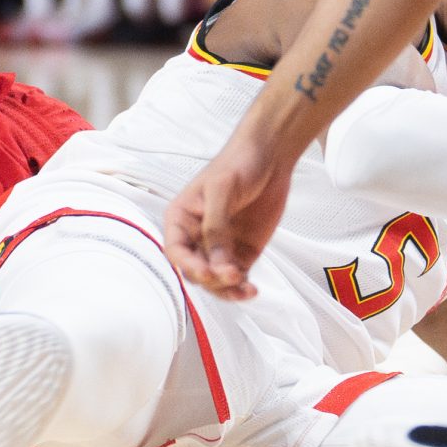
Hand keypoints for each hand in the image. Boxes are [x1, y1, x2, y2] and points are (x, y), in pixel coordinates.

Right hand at [161, 136, 292, 299]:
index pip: (175, 250)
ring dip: (227, 289)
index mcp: (181, 219)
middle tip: (233, 274)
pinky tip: (252, 290)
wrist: (271, 156)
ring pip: (215, 281)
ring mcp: (220, 247)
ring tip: (246, 288)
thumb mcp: (221, 190)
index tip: (207, 273)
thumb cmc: (238, 163)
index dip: (188, 265)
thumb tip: (216, 263)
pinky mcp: (242, 252)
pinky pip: (236, 278)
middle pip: (195, 271)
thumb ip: (216, 226)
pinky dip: (241, 288)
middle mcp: (197, 237)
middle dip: (212, 278)